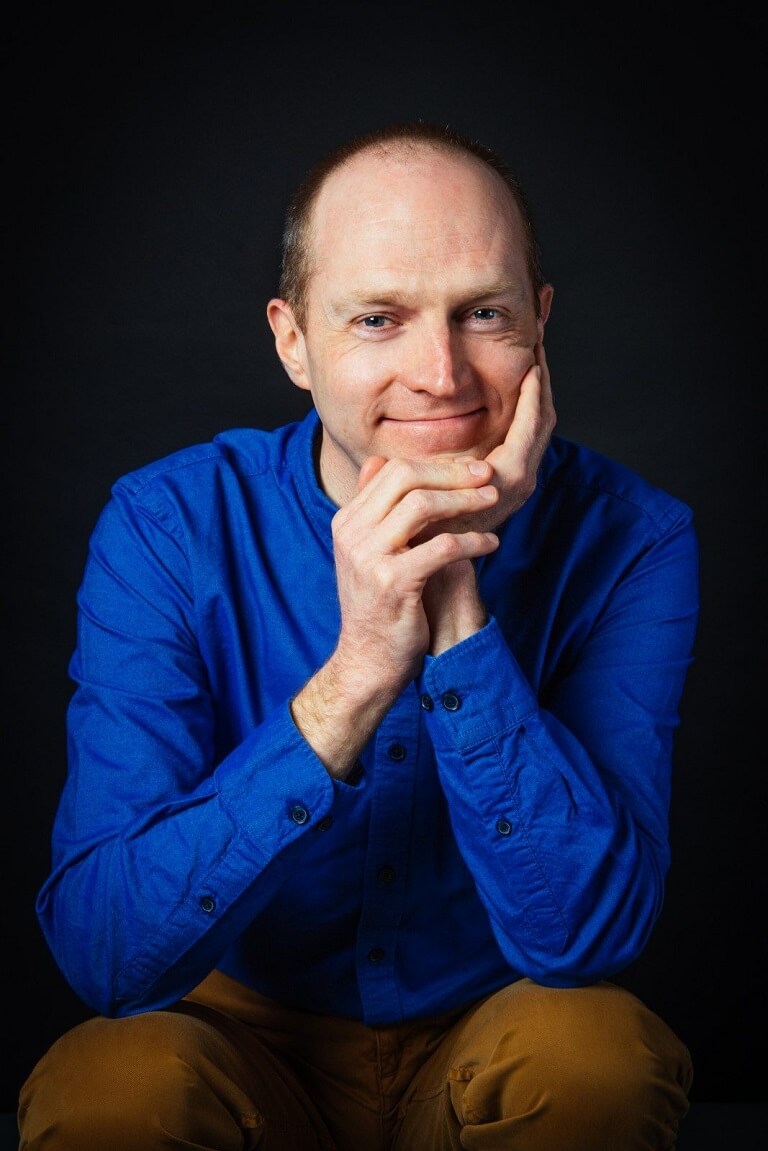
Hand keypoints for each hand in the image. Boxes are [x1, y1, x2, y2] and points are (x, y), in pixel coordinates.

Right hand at [290, 456, 498, 774]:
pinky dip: (473, 540)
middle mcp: (352, 533)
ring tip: (494, 501)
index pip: (392, 469)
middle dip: (452, 473)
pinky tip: (491, 542)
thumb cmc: (379, 605)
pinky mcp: (393, 582)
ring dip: (465, 500)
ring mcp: (369, 557)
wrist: (369, 660)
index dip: (436, 464)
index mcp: (347, 520)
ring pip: (422, 505)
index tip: (468, 468)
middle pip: (405, 477)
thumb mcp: (368, 551)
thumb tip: (381, 461)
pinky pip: (442, 546)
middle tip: (486, 475)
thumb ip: (375, 508)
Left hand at [420, 343, 554, 651]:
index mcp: (483, 486)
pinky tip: (533, 376)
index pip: (512, 425)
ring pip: (539, 423)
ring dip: (540, 385)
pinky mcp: (511, 485)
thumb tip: (375, 458)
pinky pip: (531, 434)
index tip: (517, 349)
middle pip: (534, 419)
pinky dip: (533, 403)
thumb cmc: (408, 561)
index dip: (517, 390)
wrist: (419, 602)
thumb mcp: (401, 506)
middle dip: (537, 379)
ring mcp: (512, 485)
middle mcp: (506, 484)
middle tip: (542, 332)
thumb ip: (398, 479)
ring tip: (541, 345)